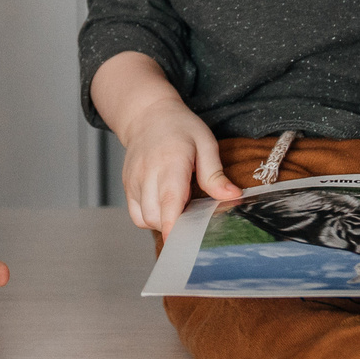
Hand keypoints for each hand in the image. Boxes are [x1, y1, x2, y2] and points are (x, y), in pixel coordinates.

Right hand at [119, 100, 233, 233]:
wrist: (147, 115)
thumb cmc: (180, 127)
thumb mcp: (205, 142)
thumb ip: (215, 173)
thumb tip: (232, 196)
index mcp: (171, 162)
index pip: (169, 201)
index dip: (174, 226)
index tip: (184, 243)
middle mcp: (147, 173)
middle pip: (157, 216)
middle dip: (176, 224)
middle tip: (194, 212)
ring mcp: (134, 181)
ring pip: (146, 219)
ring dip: (163, 222)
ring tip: (179, 205)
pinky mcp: (127, 187)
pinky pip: (137, 216)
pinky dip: (150, 219)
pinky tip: (164, 206)